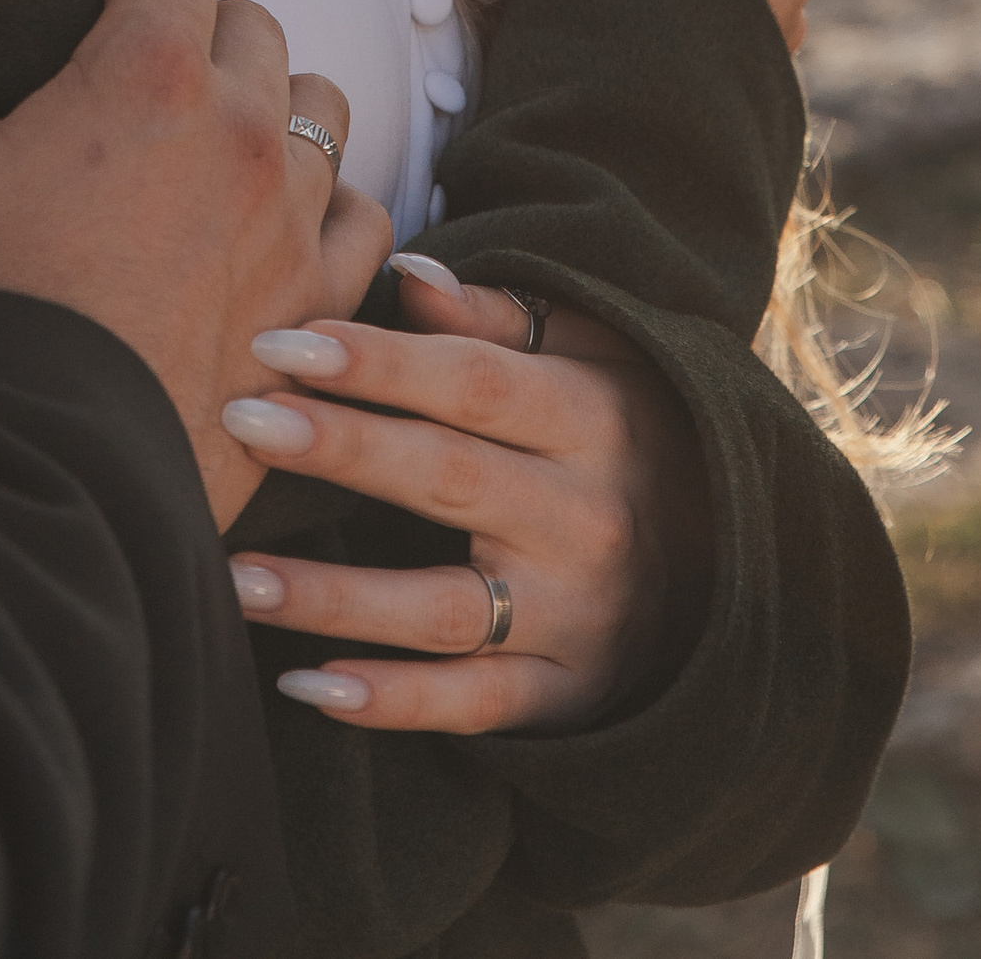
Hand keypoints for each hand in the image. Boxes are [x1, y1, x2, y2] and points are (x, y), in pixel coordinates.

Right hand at [0, 0, 394, 523]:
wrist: (31, 472)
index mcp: (151, 69)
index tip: (86, 25)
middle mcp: (246, 129)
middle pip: (251, 22)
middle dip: (196, 38)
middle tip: (127, 103)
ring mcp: (295, 222)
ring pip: (321, 110)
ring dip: (272, 116)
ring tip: (201, 161)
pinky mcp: (318, 308)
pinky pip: (366, 219)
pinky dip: (326, 214)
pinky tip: (268, 237)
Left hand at [221, 269, 708, 731]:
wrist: (745, 561)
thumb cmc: (630, 429)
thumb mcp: (592, 355)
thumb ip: (494, 319)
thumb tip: (403, 273)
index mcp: (590, 418)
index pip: (471, 384)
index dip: (377, 362)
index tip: (279, 343)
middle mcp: (585, 518)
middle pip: (447, 479)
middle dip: (340, 448)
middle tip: (237, 420)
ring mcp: (575, 616)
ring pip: (443, 610)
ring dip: (335, 597)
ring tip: (235, 573)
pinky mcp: (565, 695)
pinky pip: (471, 707)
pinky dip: (393, 703)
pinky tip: (307, 686)